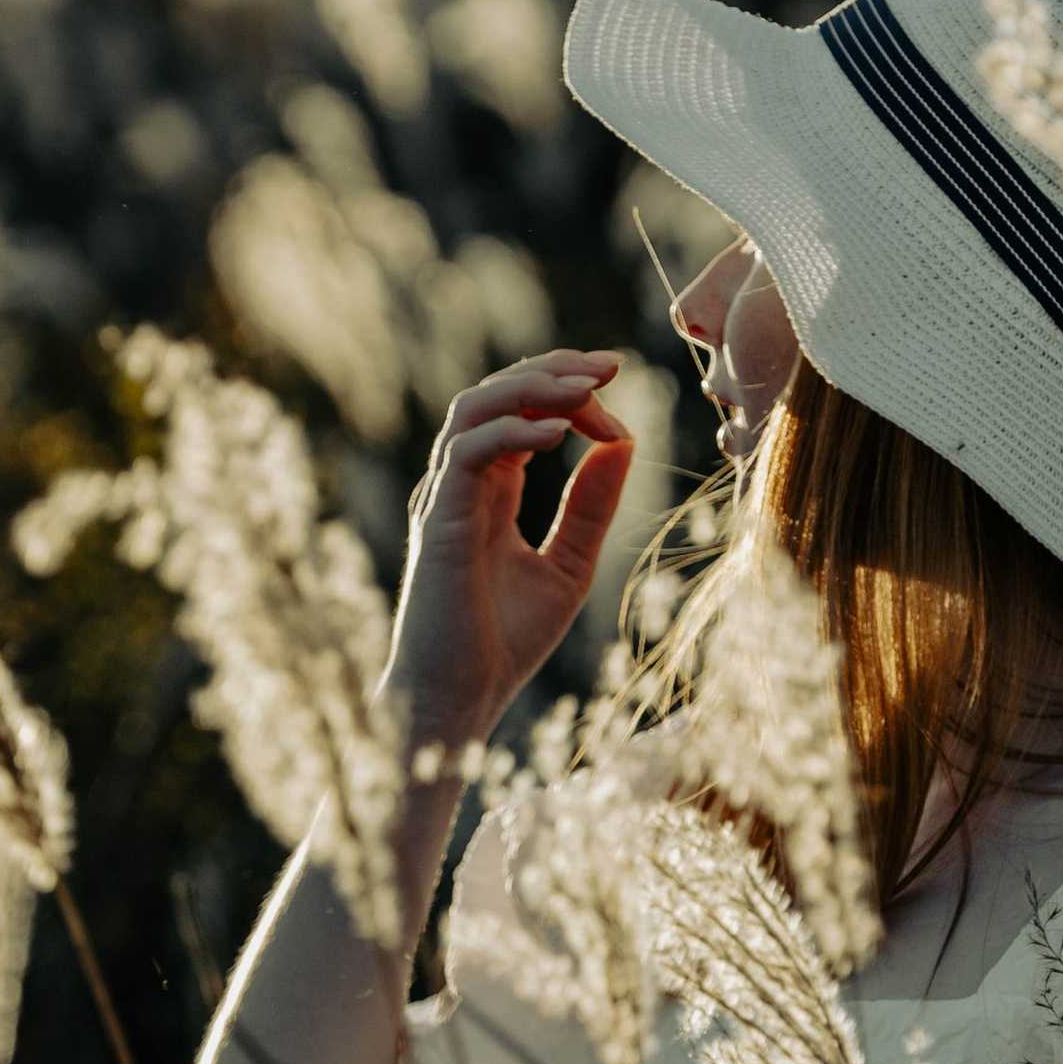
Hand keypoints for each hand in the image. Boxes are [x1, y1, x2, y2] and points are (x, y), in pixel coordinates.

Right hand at [380, 350, 636, 754]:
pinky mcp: (438, 520)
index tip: (619, 393)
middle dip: (554, 369)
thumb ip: (591, 506)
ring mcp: (444, 497)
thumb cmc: (504, 644)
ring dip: (532, 387)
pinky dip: (511, 432)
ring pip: (475, 408)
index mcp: (490, 491)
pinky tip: (559, 436)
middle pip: (497, 395)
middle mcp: (462, 484)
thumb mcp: (569, 566)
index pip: (522, 413)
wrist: (459, 702)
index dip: (569, 392)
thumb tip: (624, 442)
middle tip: (610, 362)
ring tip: (586, 386)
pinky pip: (467, 452)